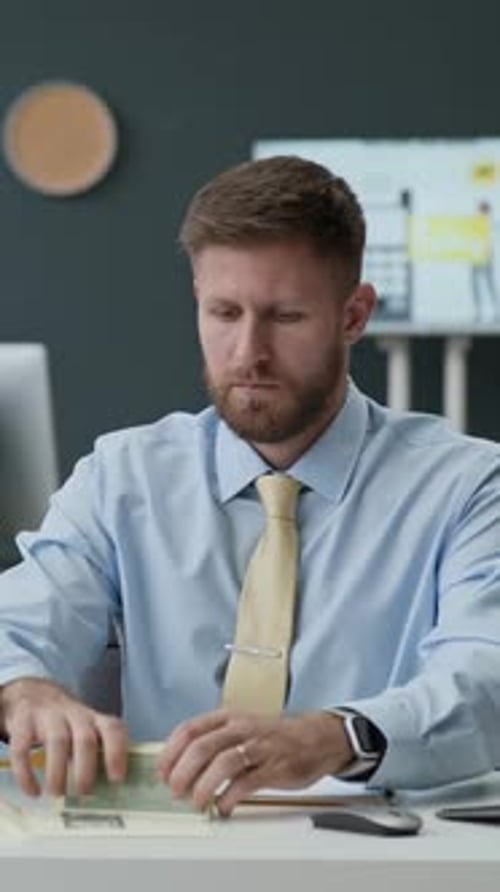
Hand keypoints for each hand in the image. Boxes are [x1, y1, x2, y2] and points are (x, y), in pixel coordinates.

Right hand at [0, 677, 127, 796]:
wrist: (32, 694)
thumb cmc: (64, 723)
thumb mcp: (84, 730)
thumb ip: (96, 752)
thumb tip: (108, 789)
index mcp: (93, 718)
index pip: (112, 729)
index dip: (117, 753)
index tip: (117, 779)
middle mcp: (74, 714)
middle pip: (85, 738)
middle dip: (86, 769)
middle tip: (83, 793)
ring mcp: (48, 716)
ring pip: (57, 741)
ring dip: (58, 772)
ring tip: (57, 793)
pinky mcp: (23, 722)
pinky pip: (23, 749)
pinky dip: (27, 774)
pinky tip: (33, 791)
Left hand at [156, 708, 352, 815]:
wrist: (317, 737)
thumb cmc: (274, 735)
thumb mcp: (242, 727)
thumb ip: (214, 740)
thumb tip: (181, 764)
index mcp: (229, 717)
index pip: (190, 729)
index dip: (171, 751)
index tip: (162, 770)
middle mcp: (241, 729)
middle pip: (202, 746)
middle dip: (182, 772)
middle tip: (174, 790)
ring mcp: (258, 747)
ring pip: (222, 762)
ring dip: (203, 786)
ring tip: (196, 802)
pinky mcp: (274, 767)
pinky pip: (246, 783)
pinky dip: (229, 798)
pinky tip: (224, 807)